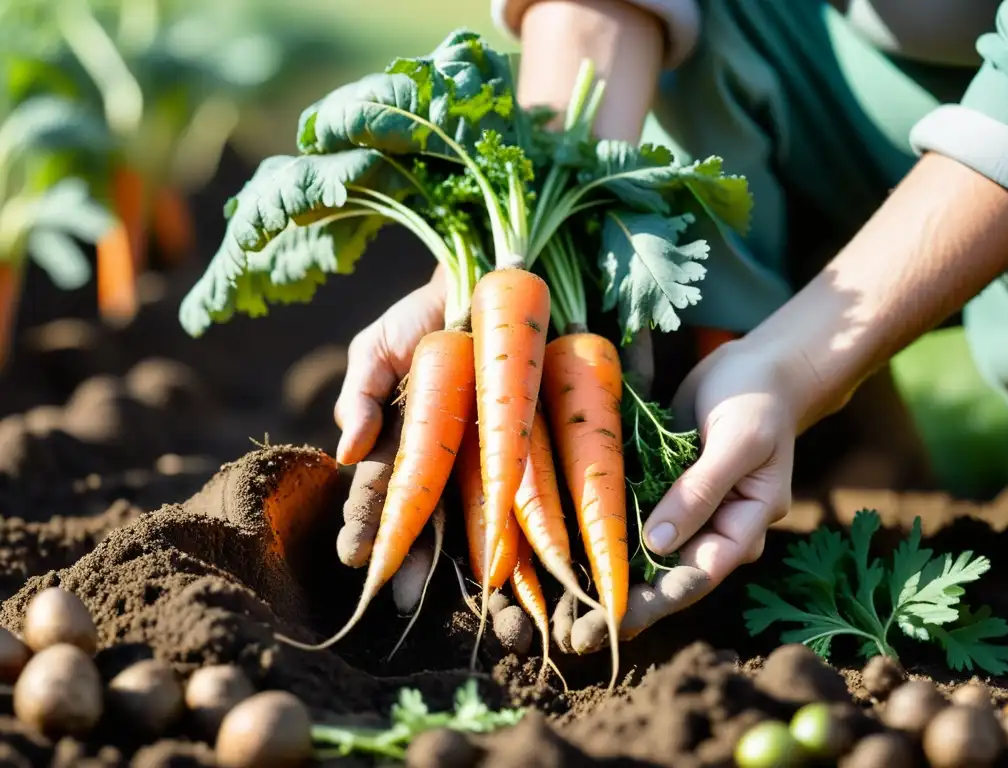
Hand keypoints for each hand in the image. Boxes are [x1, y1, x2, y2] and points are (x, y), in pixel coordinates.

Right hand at [333, 275, 537, 655]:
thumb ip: (360, 392)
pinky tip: (516, 558)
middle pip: (427, 516)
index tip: (356, 556)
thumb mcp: (378, 346)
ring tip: (464, 591)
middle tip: (402, 597)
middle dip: (414, 557)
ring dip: (466, 555)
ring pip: (474, 513)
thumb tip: (346, 451)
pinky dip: (524, 523)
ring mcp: (484, 453)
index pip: (381, 493)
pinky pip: (524, 487)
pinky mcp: (528, 443)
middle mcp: (444, 457)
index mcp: (401, 440)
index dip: (368, 525)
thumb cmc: (423, 316)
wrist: (488, 278)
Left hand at [563, 335, 802, 653]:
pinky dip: (607, 533)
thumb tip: (658, 544)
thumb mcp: (738, 442)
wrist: (757, 366)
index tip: (615, 618)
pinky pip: (633, 517)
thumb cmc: (757, 400)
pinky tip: (570, 550)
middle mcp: (715, 528)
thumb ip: (702, 490)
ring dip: (611, 573)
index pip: (698, 575)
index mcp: (744, 526)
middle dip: (627, 601)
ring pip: (645, 553)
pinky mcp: (664, 489)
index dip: (657, 601)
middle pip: (667, 575)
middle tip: (578, 630)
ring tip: (565, 602)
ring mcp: (688, 511)